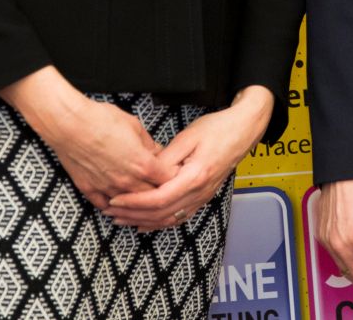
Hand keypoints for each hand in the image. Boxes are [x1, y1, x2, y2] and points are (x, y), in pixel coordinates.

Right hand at [2, 66, 163, 208]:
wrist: (70, 124)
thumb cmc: (101, 119)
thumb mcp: (134, 125)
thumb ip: (148, 142)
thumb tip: (156, 151)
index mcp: (142, 164)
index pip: (168, 179)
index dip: (173, 176)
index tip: (174, 173)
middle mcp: (127, 181)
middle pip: (151, 196)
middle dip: (158, 192)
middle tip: (161, 187)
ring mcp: (108, 188)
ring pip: (129, 205)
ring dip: (136, 203)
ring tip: (142, 200)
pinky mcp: (89, 189)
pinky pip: (104, 206)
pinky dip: (112, 207)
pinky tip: (116, 205)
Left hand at [105, 85, 275, 230]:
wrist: (243, 130)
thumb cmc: (217, 128)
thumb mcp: (187, 137)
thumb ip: (166, 159)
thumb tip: (145, 173)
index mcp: (195, 176)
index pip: (159, 199)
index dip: (134, 202)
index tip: (115, 198)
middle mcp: (200, 192)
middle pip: (161, 214)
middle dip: (133, 214)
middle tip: (110, 211)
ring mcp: (202, 197)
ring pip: (168, 220)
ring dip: (143, 221)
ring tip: (121, 218)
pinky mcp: (202, 197)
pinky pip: (178, 217)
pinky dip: (158, 222)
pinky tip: (144, 223)